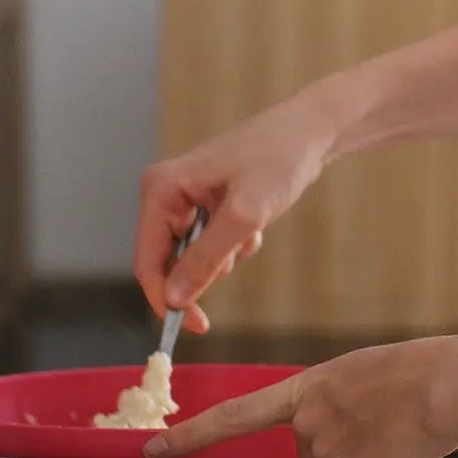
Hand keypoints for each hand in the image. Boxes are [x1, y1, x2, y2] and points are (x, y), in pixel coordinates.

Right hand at [135, 92, 336, 332]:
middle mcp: (165, 193)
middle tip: (240, 250)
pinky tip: (256, 222)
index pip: (147, 261)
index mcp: (161, 189)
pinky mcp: (207, 203)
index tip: (192, 325)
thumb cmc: (278, 161)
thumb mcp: (244, 214)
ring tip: (252, 227)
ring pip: (194, 256)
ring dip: (226, 256)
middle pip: (168, 261)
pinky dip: (237, 244)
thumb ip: (206, 258)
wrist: (310, 133)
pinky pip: (213, 244)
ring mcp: (185, 198)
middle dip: (207, 268)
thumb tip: (174, 298)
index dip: (165, 298)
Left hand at [142, 337, 457, 457]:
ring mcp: (324, 449)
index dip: (193, 434)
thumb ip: (342, 406)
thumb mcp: (370, 376)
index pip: (236, 414)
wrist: (455, 384)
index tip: (152, 449)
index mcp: (310, 386)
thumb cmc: (429, 373)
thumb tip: (352, 450)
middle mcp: (307, 419)